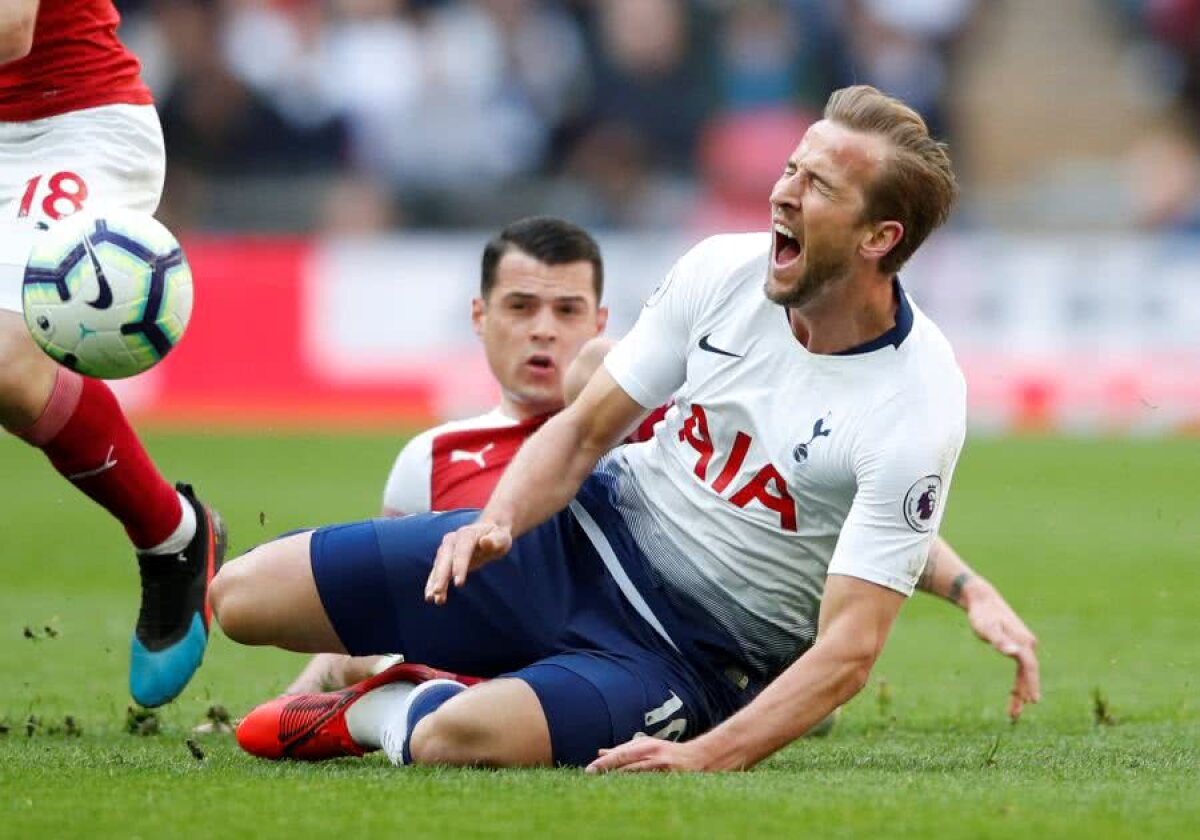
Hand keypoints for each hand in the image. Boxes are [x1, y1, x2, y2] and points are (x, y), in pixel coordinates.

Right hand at [424, 520, 511, 604]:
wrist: (487, 533)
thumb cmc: (498, 538)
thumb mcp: (501, 538)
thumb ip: (495, 541)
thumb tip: (485, 541)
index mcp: (467, 534)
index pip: (462, 551)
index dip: (460, 566)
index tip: (459, 584)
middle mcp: (452, 540)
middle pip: (445, 559)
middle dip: (441, 576)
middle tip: (437, 592)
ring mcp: (446, 549)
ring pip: (439, 566)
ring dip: (434, 582)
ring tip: (431, 598)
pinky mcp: (444, 560)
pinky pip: (437, 572)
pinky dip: (432, 583)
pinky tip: (430, 597)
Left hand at [585, 736, 711, 773]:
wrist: (696, 756)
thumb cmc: (666, 752)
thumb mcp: (645, 746)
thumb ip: (623, 750)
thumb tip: (600, 752)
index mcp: (644, 744)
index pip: (620, 753)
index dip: (604, 761)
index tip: (589, 770)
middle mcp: (651, 751)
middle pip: (625, 761)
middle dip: (607, 768)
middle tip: (590, 775)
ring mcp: (660, 763)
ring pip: (635, 772)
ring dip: (619, 777)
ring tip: (604, 783)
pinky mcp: (669, 774)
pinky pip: (649, 781)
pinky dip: (636, 785)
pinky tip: (626, 791)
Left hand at [963, 583, 1040, 719]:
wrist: (982, 599)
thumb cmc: (982, 615)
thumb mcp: (986, 628)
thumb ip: (999, 641)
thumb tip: (1013, 652)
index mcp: (1023, 641)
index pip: (1030, 667)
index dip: (1031, 684)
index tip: (1031, 701)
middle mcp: (1027, 644)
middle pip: (1029, 673)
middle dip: (1024, 693)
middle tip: (1014, 714)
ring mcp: (1024, 645)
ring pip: (1026, 672)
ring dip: (1021, 691)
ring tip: (1013, 711)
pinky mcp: (1017, 645)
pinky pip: (1021, 667)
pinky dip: (1019, 681)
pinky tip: (1015, 693)